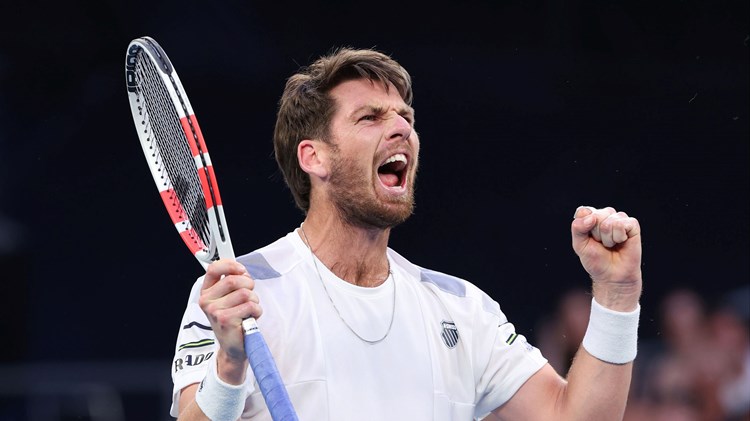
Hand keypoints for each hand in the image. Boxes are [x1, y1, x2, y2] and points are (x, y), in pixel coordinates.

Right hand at [199, 259, 261, 381]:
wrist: (234, 346)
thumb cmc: (234, 320)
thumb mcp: (229, 299)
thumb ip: (232, 282)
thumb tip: (242, 270)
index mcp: (207, 292)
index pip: (214, 269)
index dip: (230, 265)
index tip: (242, 270)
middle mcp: (207, 301)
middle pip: (234, 280)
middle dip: (249, 285)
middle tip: (250, 296)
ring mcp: (215, 311)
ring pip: (245, 293)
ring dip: (254, 301)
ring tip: (248, 311)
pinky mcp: (226, 320)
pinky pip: (250, 306)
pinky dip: (256, 311)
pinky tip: (250, 319)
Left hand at [571, 206, 641, 310]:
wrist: (612, 276)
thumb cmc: (596, 260)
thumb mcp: (579, 245)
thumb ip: (578, 228)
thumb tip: (592, 217)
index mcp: (591, 218)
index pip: (584, 212)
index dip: (585, 227)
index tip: (589, 239)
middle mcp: (605, 216)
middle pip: (596, 216)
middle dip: (596, 234)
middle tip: (601, 244)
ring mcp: (619, 219)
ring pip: (609, 221)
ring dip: (608, 238)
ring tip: (611, 245)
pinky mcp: (632, 225)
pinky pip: (622, 224)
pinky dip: (619, 237)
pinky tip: (621, 242)